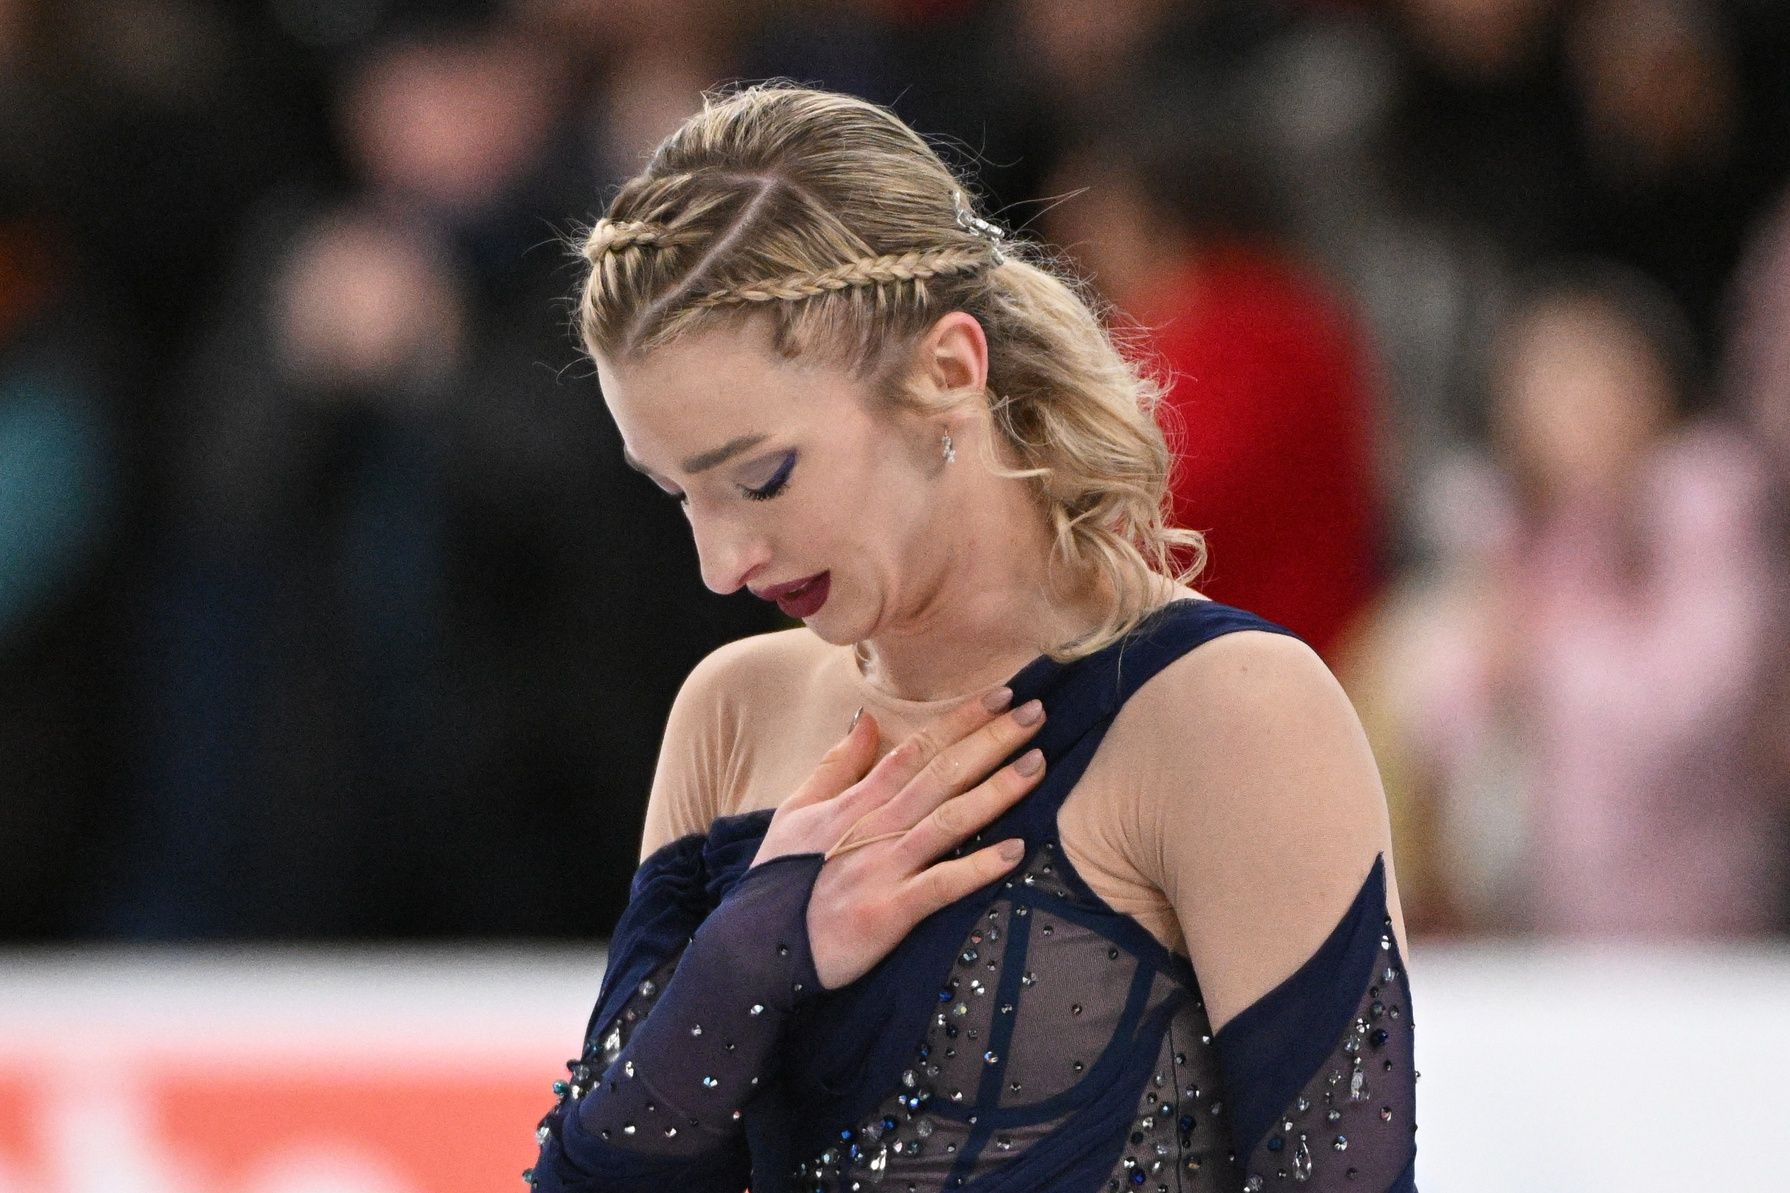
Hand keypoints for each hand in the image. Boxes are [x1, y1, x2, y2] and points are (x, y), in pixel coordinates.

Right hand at [750, 687, 1047, 989]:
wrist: (754, 950)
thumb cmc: (778, 881)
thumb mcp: (795, 812)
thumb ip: (835, 765)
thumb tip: (865, 718)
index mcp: (854, 803)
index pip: (916, 749)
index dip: (960, 720)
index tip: (1000, 696)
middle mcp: (873, 828)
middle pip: (941, 774)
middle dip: (991, 741)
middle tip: (1037, 713)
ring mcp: (883, 869)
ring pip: (949, 820)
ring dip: (997, 791)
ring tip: (1038, 765)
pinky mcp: (889, 913)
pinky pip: (941, 886)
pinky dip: (978, 868)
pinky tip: (1016, 852)